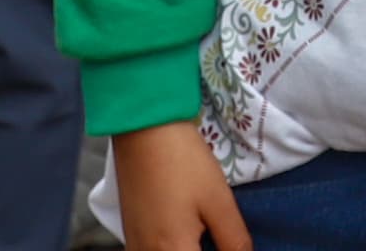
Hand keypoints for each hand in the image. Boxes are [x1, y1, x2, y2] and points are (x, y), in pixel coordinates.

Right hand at [112, 122, 249, 250]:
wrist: (143, 125)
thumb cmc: (183, 161)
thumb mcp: (219, 202)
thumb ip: (235, 243)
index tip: (231, 244)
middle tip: (223, 239)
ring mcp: (135, 246)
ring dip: (188, 249)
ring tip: (207, 238)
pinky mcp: (130, 233)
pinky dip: (173, 248)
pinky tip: (187, 237)